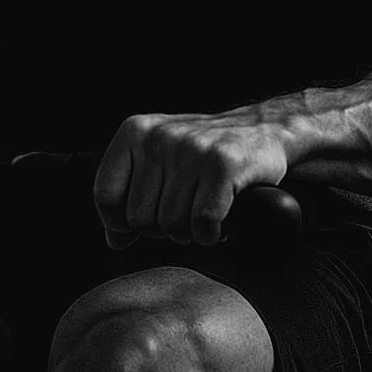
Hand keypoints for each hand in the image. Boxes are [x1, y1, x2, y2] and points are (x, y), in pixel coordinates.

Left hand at [93, 108, 288, 248]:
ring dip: (190, 232)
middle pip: (139, 219)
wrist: (265, 131)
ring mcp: (191, 150)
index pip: (106, 195)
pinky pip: (203, 224)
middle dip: (163, 229)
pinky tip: (220, 220)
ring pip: (172, 225)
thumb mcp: (159, 162)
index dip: (121, 222)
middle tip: (185, 212)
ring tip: (203, 211)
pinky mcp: (223, 165)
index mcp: (136, 131)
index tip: (144, 222)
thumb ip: (130, 196)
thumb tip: (114, 239)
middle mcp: (160, 137)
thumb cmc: (205, 154)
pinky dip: (212, 233)